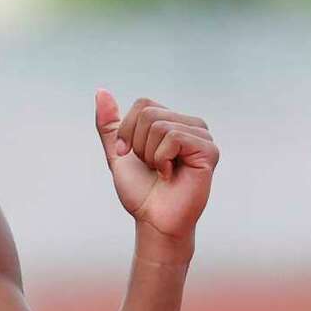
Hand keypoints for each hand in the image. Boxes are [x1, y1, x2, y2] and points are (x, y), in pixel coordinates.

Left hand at [95, 91, 218, 242]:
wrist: (153, 219)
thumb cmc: (140, 190)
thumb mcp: (117, 153)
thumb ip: (109, 124)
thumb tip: (101, 91)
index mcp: (172, 121)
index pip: (143, 104)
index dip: (127, 132)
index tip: (130, 155)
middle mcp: (190, 124)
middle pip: (150, 114)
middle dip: (138, 145)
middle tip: (151, 167)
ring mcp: (202, 136)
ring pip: (160, 126)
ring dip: (150, 155)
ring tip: (162, 171)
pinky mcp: (209, 150)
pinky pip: (173, 138)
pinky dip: (162, 159)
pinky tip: (171, 175)